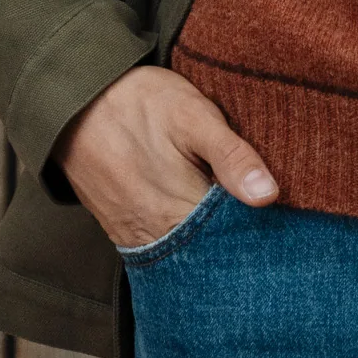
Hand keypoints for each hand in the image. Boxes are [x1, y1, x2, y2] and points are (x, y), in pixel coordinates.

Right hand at [52, 65, 277, 249]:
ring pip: (188, 256)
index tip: (282, 219)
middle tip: (265, 220)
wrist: (75, 100)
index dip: (263, 232)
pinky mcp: (122, 232)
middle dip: (240, 241)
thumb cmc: (139, 102)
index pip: (236, 242)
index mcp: (180, 209)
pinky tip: (201, 220)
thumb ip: (231, 155)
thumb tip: (269, 196)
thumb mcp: (192, 115)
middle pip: (212, 254)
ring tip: (234, 218)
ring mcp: (136, 237)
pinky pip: (163, 249)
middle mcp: (156, 234)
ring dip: (213, 242)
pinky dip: (186, 240)